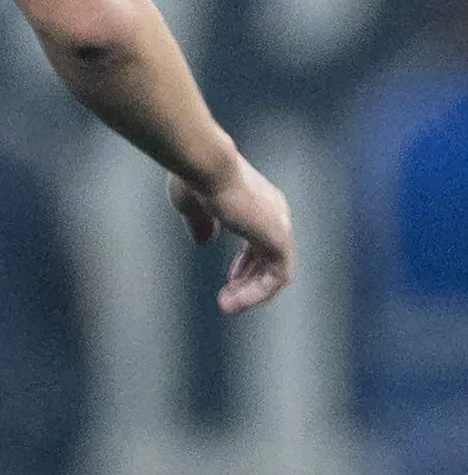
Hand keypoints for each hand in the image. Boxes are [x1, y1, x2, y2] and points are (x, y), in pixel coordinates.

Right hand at [170, 150, 292, 313]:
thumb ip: (202, 224)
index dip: (247, 262)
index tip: (231, 278)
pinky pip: (276, 277)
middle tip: (228, 299)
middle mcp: (276, 213)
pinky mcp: (280, 240)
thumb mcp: (194, 207)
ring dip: (251, 292)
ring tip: (228, 306)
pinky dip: (257, 293)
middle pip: (269, 257)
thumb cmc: (195, 180)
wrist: (207, 167)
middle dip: (249, 280)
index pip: (261, 239)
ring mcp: (280, 227)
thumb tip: (205, 241)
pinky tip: (235, 302)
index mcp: (260, 202)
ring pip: (275, 271)